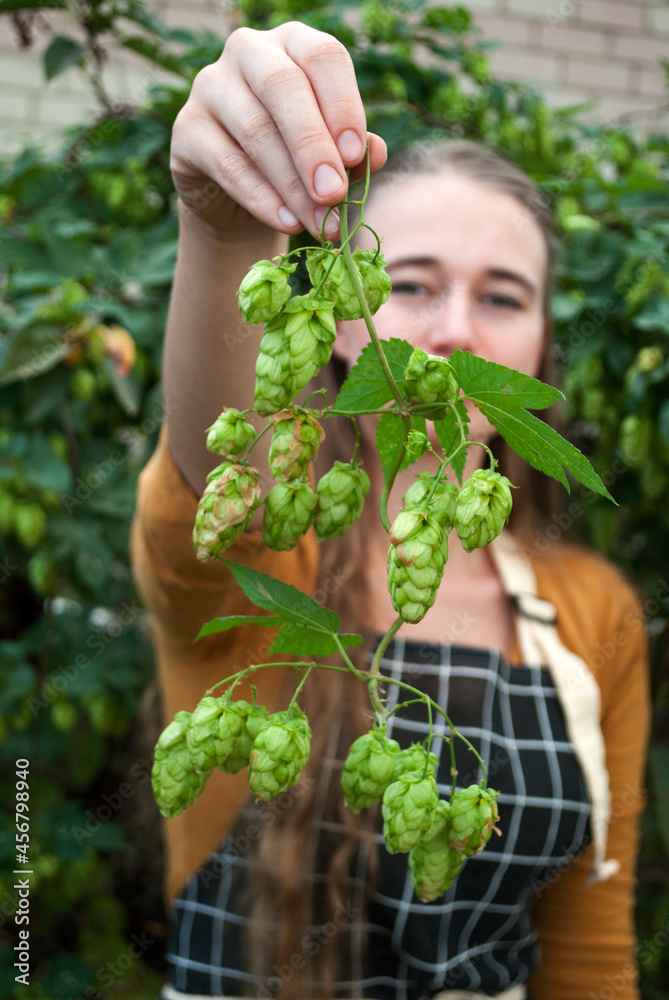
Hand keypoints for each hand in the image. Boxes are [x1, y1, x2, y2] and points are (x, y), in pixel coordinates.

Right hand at [170, 21, 386, 240]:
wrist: (237, 195)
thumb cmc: (295, 162)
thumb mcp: (330, 154)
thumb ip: (353, 152)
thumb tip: (376, 152)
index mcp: (294, 43)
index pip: (323, 56)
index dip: (343, 104)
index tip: (356, 155)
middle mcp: (249, 51)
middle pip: (283, 86)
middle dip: (313, 146)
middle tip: (335, 195)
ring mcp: (210, 86)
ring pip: (256, 130)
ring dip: (292, 185)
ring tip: (320, 223)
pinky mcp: (186, 129)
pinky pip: (227, 164)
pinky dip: (261, 198)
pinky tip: (287, 222)